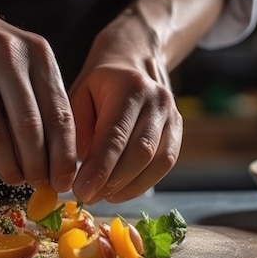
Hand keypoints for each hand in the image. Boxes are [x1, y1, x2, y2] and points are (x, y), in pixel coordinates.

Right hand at [0, 0, 76, 191]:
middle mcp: (5, 57)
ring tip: (15, 177)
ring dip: (9, 167)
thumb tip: (58, 157)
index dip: (63, 156)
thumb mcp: (27, 61)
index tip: (63, 181)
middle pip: (29, 129)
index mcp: (36, 54)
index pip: (59, 115)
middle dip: (37, 167)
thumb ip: (43, 99)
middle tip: (39, 184)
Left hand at [69, 11, 182, 203]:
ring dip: (128, 187)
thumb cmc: (99, 84)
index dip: (99, 169)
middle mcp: (158, 100)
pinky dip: (142, 183)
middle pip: (140, 153)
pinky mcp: (179, 131)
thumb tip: (77, 168)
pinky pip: (166, 164)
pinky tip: (120, 191)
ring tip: (102, 195)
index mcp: (129, 87)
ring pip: (158, 162)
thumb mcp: (78, 95)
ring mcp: (173, 115)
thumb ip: (77, 129)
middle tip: (87, 197)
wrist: (134, 60)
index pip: (115, 136)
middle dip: (112, 182)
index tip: (80, 191)